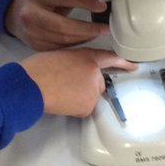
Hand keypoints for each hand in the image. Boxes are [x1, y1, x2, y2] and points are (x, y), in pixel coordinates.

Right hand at [5, 0, 109, 50]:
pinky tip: (84, 42)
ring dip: (83, 38)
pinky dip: (74, 46)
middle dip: (87, 29)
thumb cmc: (37, 3)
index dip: (84, 3)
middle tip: (104, 28)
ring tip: (96, 34)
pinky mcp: (36, 47)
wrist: (13, 15)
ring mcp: (32, 34)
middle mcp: (32, 15)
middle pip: (63, 25)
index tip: (101, 6)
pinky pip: (59, 49)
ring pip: (62, 39)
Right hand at [20, 47, 136, 116]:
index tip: (133, 66)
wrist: (31, 85)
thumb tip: (75, 73)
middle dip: (86, 87)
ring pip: (90, 98)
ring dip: (79, 99)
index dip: (122, 62)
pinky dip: (74, 109)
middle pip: (98, 83)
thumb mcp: (59, 56)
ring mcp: (93, 89)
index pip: (109, 57)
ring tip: (60, 94)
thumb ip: (74, 62)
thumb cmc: (37, 69)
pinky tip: (62, 103)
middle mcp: (94, 71)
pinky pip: (84, 110)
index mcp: (86, 56)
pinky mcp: (89, 105)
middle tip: (66, 88)